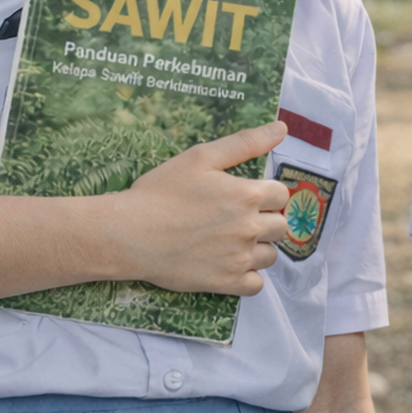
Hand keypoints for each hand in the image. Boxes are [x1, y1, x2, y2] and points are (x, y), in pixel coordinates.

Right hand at [103, 120, 290, 295]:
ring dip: (259, 248)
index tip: (248, 196)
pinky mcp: (225, 283)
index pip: (282, 195)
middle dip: (266, 220)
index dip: (267, 193)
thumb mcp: (201, 157)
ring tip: (233, 241)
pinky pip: (257, 285)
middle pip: (281, 226)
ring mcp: (239, 258)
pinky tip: (231, 264)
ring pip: (271, 255)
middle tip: (238, 218)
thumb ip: (245, 142)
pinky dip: (249, 276)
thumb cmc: (161, 192)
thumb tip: (281, 128)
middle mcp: (249, 228)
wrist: (129, 234)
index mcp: (247, 195)